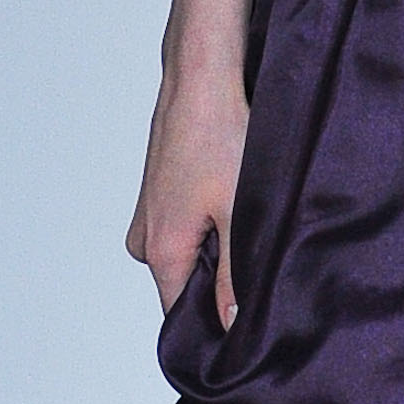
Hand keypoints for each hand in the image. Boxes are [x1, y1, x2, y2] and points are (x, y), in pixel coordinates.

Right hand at [127, 61, 249, 327]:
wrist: (200, 77)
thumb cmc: (219, 133)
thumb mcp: (240, 212)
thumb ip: (235, 274)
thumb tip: (232, 323)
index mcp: (161, 250)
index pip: (178, 316)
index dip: (213, 327)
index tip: (246, 324)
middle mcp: (145, 238)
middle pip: (184, 287)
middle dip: (221, 283)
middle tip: (258, 260)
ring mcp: (149, 215)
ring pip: (188, 255)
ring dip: (218, 248)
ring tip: (247, 220)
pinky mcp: (159, 195)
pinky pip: (184, 229)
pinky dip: (210, 223)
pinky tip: (233, 199)